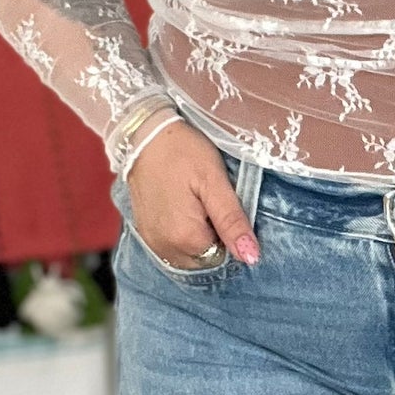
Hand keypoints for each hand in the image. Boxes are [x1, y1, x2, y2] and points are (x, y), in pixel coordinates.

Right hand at [126, 119, 260, 265]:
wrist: (143, 136)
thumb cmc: (183, 152)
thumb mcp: (214, 182)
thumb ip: (232, 222)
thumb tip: (251, 258)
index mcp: (186, 238)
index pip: (224, 254)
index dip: (228, 232)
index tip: (220, 205)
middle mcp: (165, 248)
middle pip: (206, 258)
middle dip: (214, 236)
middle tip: (207, 201)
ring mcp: (152, 242)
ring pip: (190, 255)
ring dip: (198, 236)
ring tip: (193, 203)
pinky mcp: (145, 234)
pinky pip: (173, 247)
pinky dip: (182, 234)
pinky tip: (181, 207)